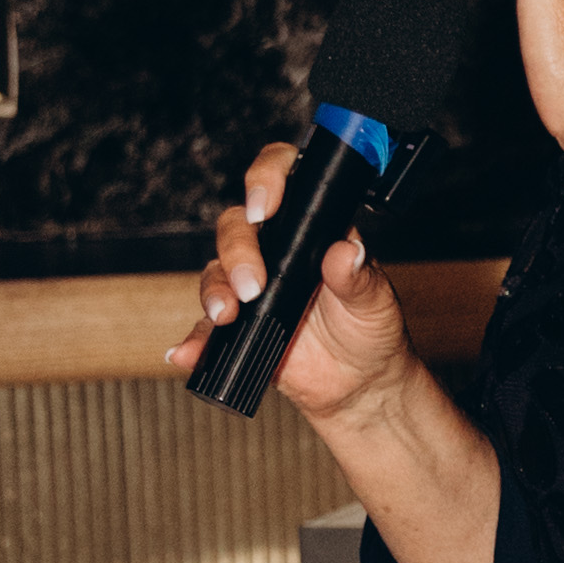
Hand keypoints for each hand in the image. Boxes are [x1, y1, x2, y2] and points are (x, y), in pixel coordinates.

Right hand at [165, 142, 416, 428]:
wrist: (358, 383)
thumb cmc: (370, 330)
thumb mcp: (375, 302)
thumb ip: (359, 277)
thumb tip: (346, 251)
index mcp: (311, 229)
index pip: (283, 181)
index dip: (267, 179)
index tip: (265, 206)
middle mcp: (276, 250)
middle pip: (237, 227)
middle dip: (237, 251)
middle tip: (253, 286)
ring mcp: (252, 285)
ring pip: (215, 271)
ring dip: (214, 291)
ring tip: (226, 316)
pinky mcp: (236, 325)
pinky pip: (205, 328)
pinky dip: (195, 340)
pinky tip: (188, 353)